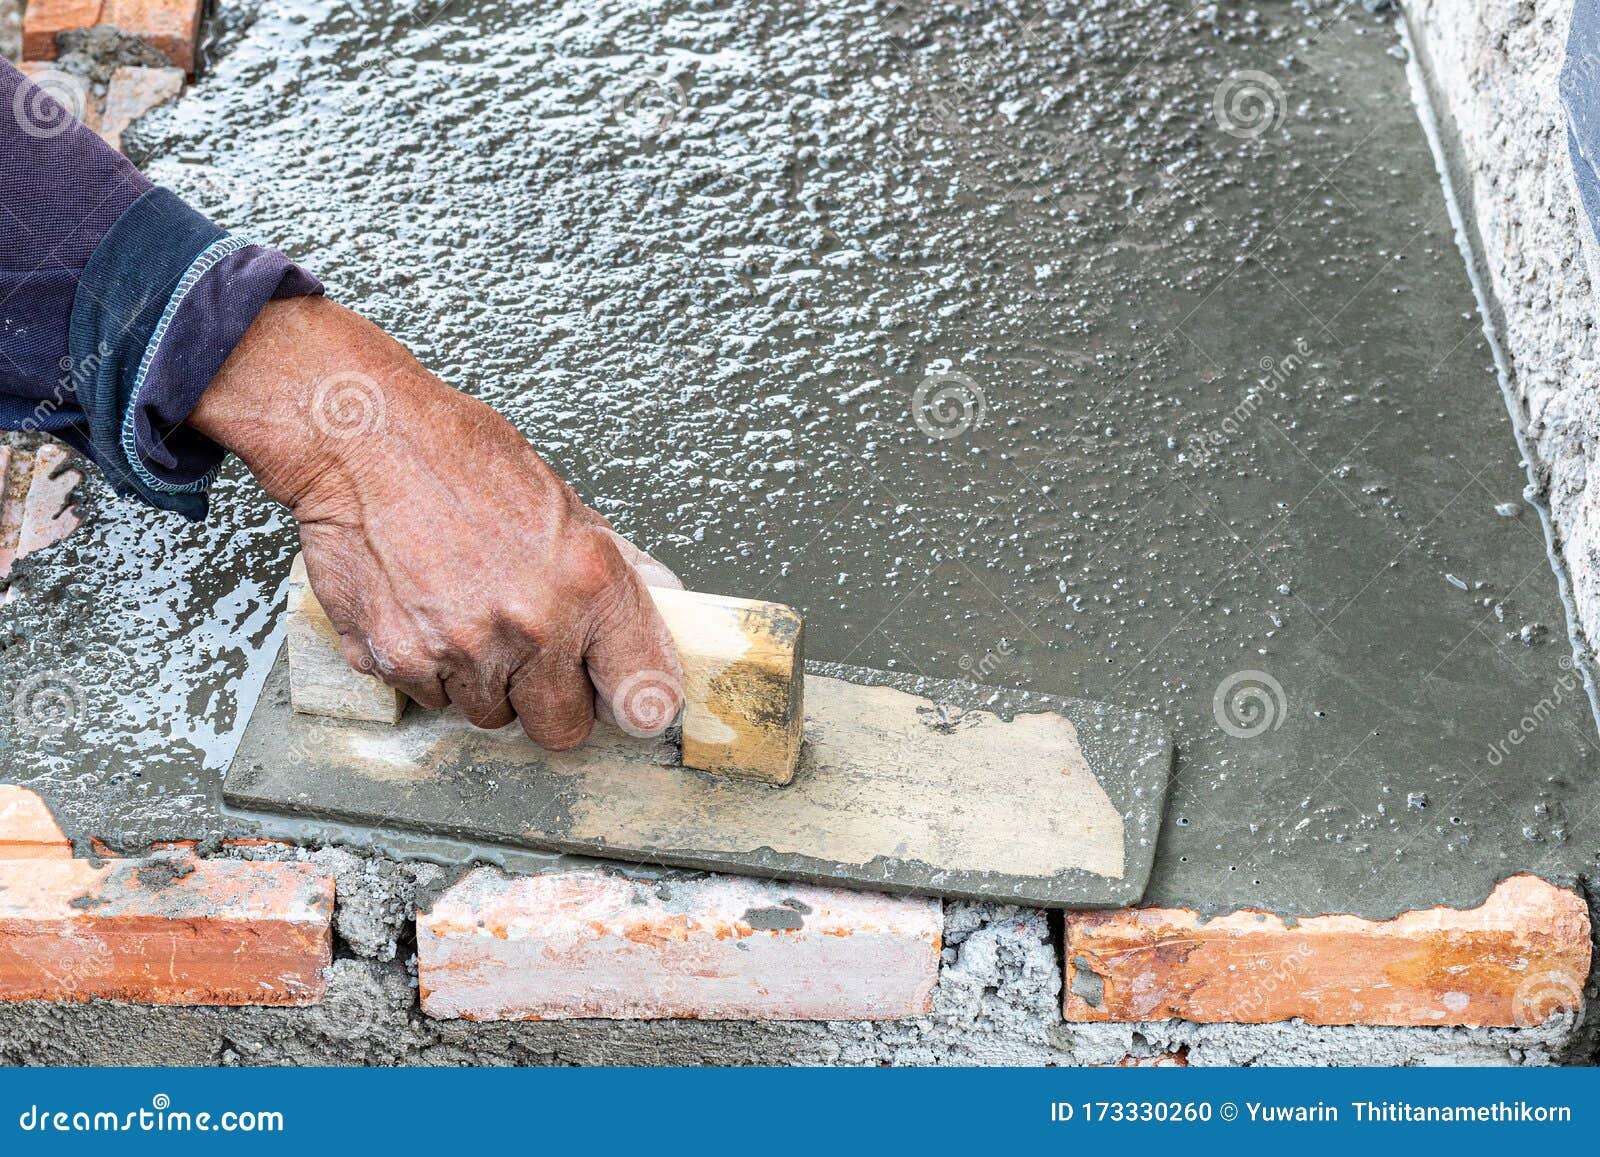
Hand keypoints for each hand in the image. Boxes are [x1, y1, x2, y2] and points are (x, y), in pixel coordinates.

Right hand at [188, 296, 683, 748]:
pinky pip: (430, 697)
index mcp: (589, 581)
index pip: (644, 696)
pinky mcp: (401, 660)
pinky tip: (426, 611)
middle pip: (562, 729)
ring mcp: (464, 648)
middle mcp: (533, 623)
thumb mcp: (563, 502)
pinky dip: (429, 668)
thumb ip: (615, 564)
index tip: (625, 703)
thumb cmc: (458, 458)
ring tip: (468, 614)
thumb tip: (665, 599)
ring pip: (490, 716)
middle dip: (549, 701)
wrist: (361, 440)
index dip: (634, 704)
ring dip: (484, 682)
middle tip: (531, 656)